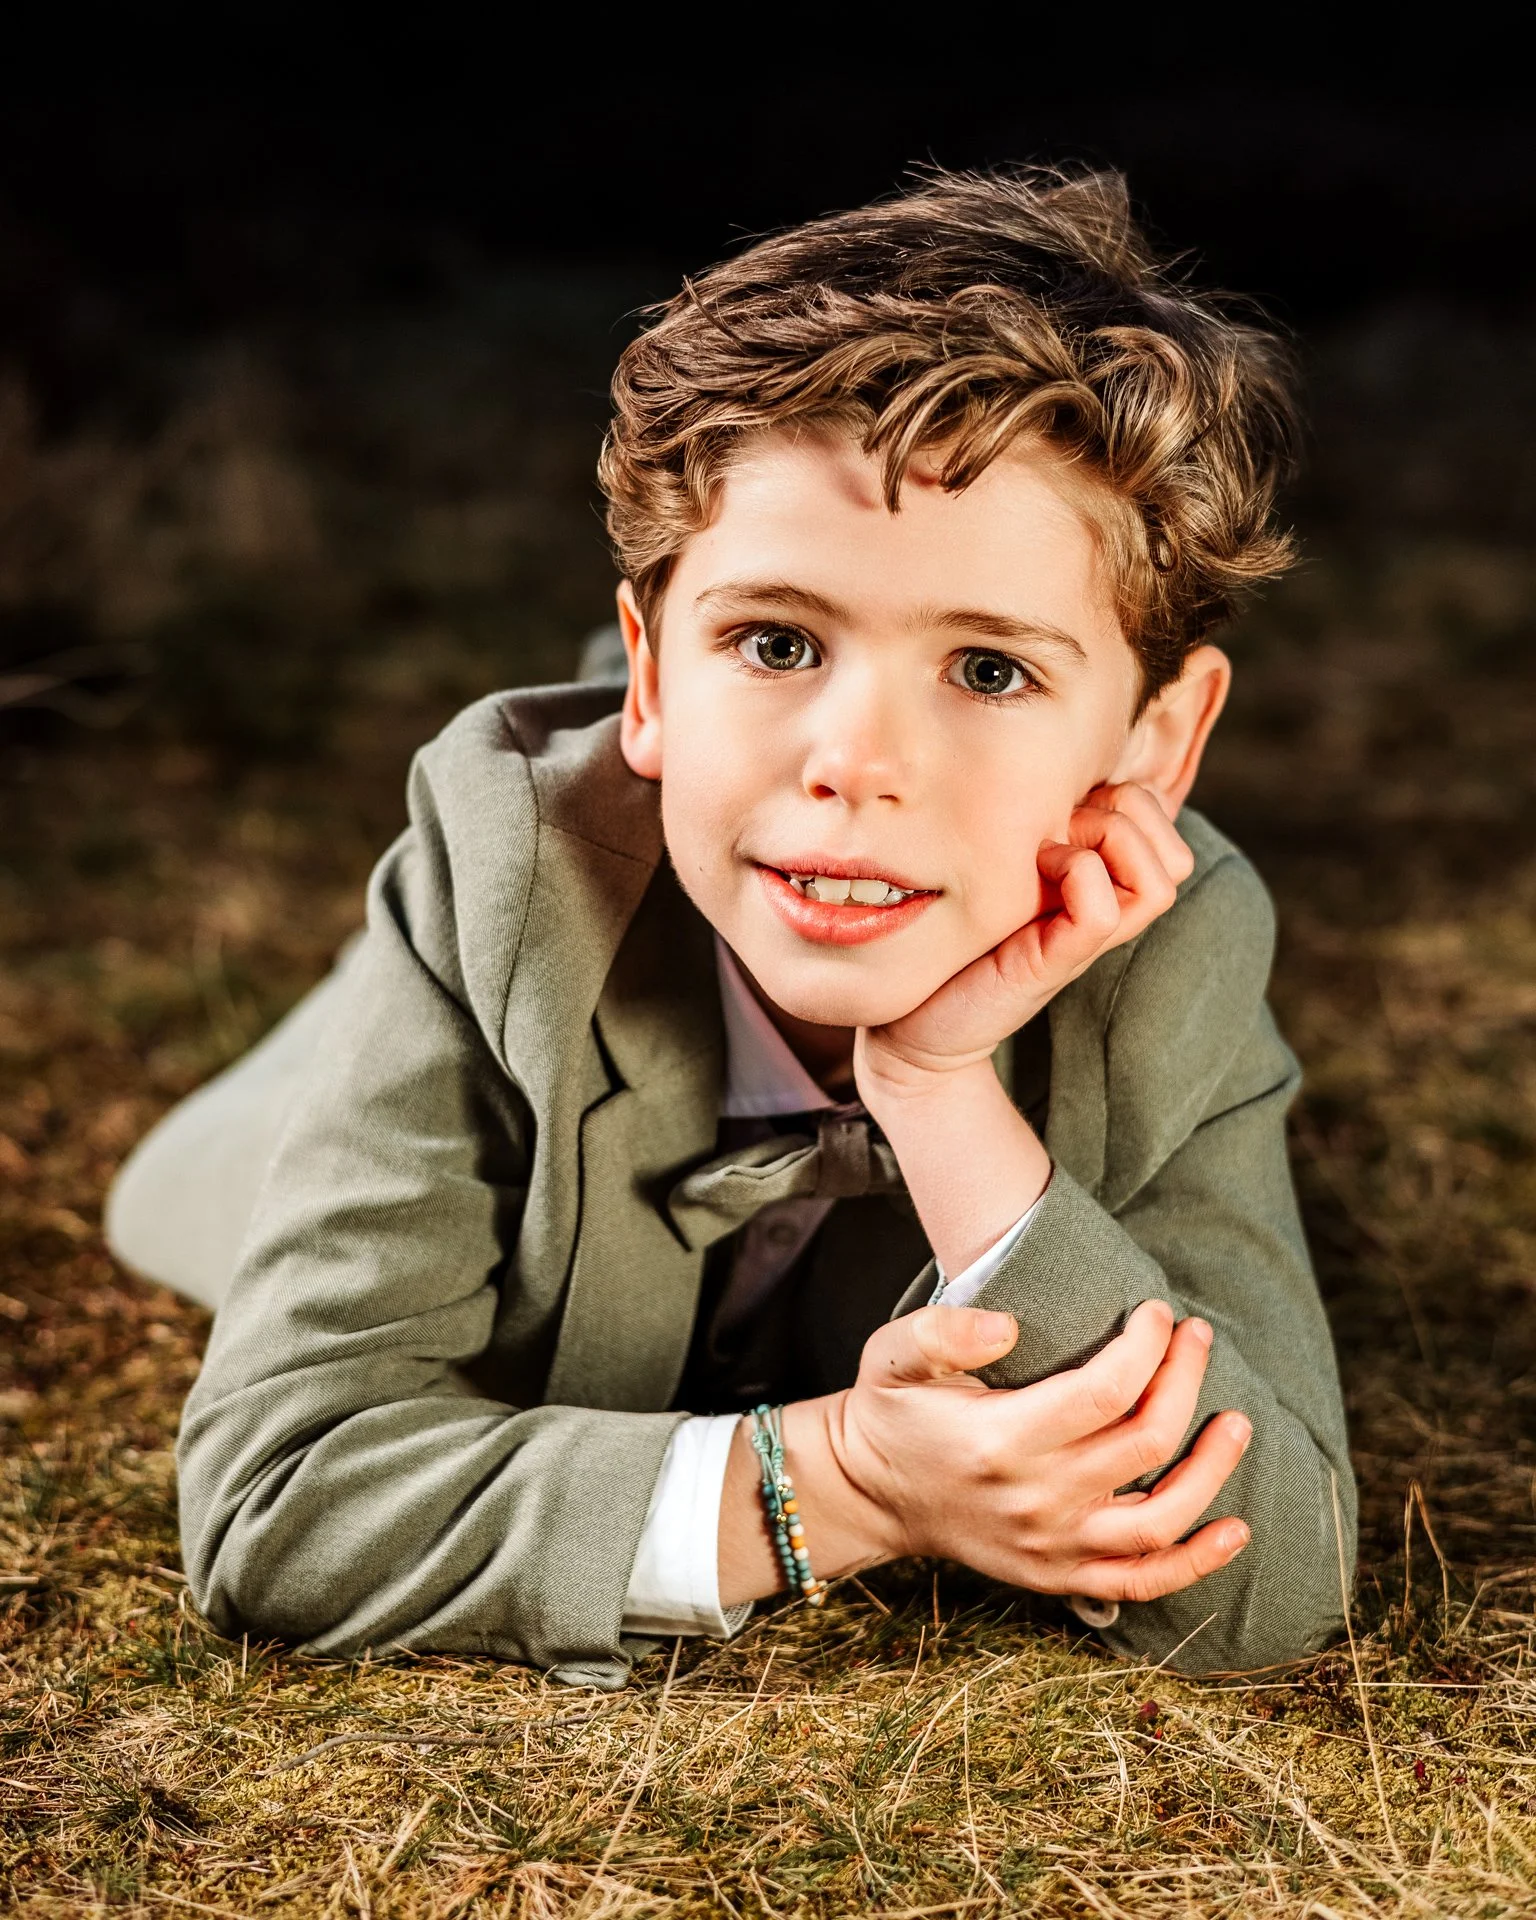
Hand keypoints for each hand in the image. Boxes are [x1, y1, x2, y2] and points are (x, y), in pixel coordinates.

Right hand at [812, 1298, 1250, 1604]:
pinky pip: (1144, 1581)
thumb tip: (1009, 1326)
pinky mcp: (1060, 1575)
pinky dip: (1198, 1562)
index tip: (1156, 1311)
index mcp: (1001, 1440)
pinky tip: (1236, 1529)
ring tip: (1236, 1422)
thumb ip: (943, 1331)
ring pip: (1162, 1517)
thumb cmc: (892, 1412)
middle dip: (1185, 1379)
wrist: (869, 1493)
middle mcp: (1035, 1500)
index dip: (1146, 1347)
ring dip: (1212, 1469)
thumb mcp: (893, 1355)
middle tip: (1196, 1336)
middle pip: (1144, 1441)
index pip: (1104, 1392)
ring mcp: (1052, 1546)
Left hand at [859, 783, 1194, 1089]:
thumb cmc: (955, 937)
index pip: (1164, 826)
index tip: (1065, 802)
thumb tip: (1051, 763)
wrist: (915, 1022)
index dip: (1129, 797)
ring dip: (1110, 842)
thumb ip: (1036, 827)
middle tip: (1061, 825)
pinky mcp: (1054, 963)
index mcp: (1099, 882)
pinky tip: (1035, 871)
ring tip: (1049, 850)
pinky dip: (1079, 875)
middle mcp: (1104, 910)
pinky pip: (1104, 910)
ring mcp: (1086, 940)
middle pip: (1175, 852)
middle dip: (1127, 813)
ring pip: (1161, 880)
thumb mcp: (1000, 865)